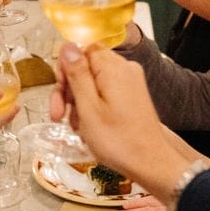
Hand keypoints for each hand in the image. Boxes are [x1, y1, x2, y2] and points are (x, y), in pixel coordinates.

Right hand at [52, 43, 185, 189]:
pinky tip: (88, 127)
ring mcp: (130, 83)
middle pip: (86, 67)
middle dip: (69, 90)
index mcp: (113, 68)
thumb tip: (68, 46)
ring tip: (77, 127)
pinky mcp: (132, 96)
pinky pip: (105, 93)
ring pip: (93, 82)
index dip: (65, 70)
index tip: (60, 93)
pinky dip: (93, 107)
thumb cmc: (119, 141)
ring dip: (79, 103)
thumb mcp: (88, 108)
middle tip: (59, 116)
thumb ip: (77, 74)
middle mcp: (124, 69)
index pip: (81, 50)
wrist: (150, 164)